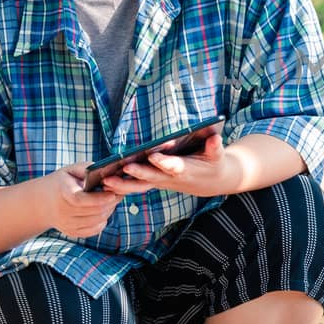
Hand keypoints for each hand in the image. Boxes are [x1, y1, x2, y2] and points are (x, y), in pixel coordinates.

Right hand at [46, 166, 121, 237]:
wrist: (42, 202)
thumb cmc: (62, 182)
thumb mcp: (71, 170)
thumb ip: (87, 169)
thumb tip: (106, 171)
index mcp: (62, 193)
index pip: (81, 200)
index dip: (99, 199)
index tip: (113, 194)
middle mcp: (62, 212)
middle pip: (93, 212)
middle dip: (110, 203)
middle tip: (118, 194)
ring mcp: (66, 224)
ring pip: (96, 221)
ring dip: (108, 211)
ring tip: (111, 201)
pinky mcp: (71, 232)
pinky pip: (93, 230)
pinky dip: (102, 221)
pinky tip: (103, 212)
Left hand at [102, 133, 236, 198]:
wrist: (212, 182)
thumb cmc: (214, 163)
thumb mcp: (218, 155)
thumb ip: (215, 146)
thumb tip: (214, 137)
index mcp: (186, 170)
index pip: (173, 166)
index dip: (164, 162)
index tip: (153, 156)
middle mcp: (170, 178)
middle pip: (151, 177)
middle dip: (137, 173)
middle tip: (123, 167)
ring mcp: (161, 182)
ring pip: (140, 186)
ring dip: (123, 185)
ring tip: (105, 181)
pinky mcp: (154, 182)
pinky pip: (136, 186)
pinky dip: (121, 186)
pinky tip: (105, 183)